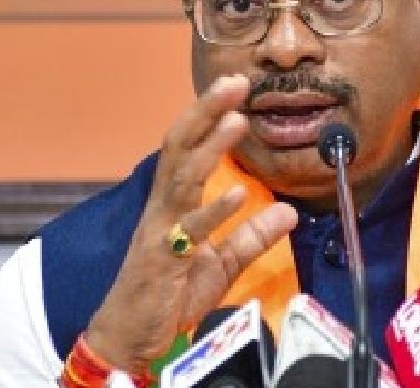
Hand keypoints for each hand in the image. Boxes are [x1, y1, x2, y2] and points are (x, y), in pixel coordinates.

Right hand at [83, 74, 297, 374]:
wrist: (131, 336)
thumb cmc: (168, 294)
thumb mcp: (221, 262)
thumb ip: (252, 236)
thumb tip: (289, 211)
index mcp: (173, 201)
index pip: (187, 145)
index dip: (208, 113)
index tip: (234, 86)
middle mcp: (162, 206)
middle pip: (180, 146)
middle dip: (205, 111)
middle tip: (234, 83)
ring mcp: (160, 230)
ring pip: (183, 177)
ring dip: (211, 147)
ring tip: (238, 121)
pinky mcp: (162, 258)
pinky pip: (189, 230)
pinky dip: (214, 210)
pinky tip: (238, 193)